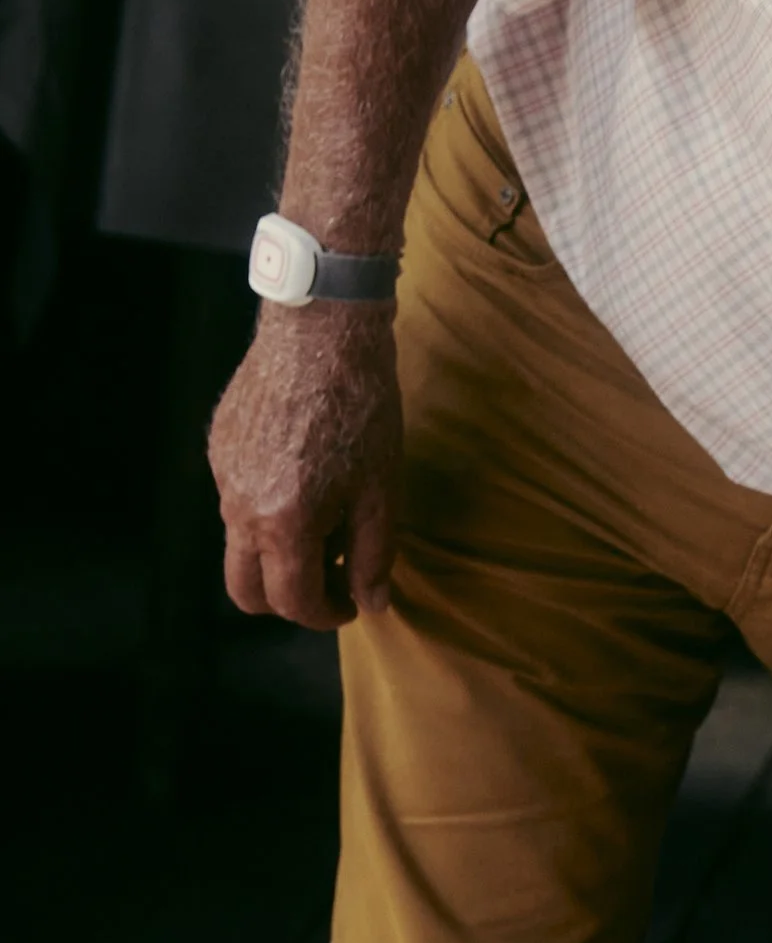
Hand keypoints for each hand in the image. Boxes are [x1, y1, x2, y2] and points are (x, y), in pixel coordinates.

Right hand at [208, 306, 402, 627]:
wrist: (321, 327)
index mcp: (283, 522)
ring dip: (278, 554)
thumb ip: (375, 558)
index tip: (351, 602)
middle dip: (287, 601)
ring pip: (239, 545)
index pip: (293, 602)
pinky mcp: (219, 446)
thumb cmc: (361, 408)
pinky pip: (235, 500)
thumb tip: (371, 604)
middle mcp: (240, 505)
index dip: (326, 615)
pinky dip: (266, 513)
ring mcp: (223, 473)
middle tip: (330, 582)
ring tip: (327, 524)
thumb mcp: (382, 492)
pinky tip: (306, 482)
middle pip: (245, 590)